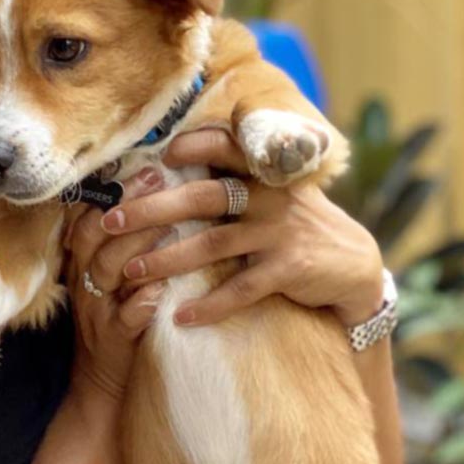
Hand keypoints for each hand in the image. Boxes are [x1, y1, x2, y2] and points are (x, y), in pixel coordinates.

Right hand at [61, 168, 170, 399]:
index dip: (114, 190)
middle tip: (161, 180)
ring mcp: (97, 310)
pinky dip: (145, 300)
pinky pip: (125, 316)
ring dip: (139, 245)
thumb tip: (160, 198)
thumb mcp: (116, 280)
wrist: (103, 384)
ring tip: (171, 225)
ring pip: (109, 269)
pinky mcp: (114, 339)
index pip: (88, 216)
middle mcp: (85, 282)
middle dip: (128, 206)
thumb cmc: (120, 321)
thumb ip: (128, 244)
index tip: (147, 166)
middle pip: (95, 235)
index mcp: (84, 263)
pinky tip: (165, 287)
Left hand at [98, 126, 383, 328]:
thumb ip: (235, 176)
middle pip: (203, 196)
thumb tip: (172, 157)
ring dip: (167, 260)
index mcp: (263, 171)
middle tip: (111, 222)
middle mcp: (270, 196)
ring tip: (131, 272)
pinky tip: (180, 317)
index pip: (224, 145)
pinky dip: (209, 306)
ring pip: (213, 244)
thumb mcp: (274, 191)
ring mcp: (280, 232)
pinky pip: (241, 290)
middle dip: (152, 209)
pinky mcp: (288, 270)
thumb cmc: (296, 225)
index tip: (156, 155)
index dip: (191, 146)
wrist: (352, 264)